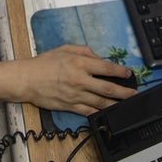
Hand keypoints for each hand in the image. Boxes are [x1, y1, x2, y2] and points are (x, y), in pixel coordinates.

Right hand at [16, 45, 136, 114]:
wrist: (27, 79)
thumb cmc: (44, 63)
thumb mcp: (65, 49)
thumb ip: (84, 51)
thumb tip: (99, 58)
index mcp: (79, 63)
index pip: (106, 68)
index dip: (120, 71)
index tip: (128, 73)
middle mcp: (80, 80)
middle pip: (108, 87)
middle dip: (124, 91)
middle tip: (134, 93)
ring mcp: (76, 95)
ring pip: (101, 102)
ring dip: (116, 103)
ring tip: (127, 104)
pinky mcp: (70, 106)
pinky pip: (89, 111)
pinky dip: (101, 113)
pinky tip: (109, 113)